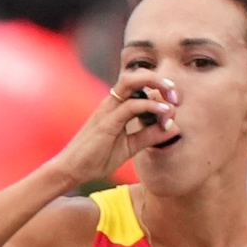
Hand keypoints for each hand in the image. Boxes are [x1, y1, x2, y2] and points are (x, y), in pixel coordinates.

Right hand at [48, 69, 174, 189]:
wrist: (71, 170)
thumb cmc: (96, 158)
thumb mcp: (130, 147)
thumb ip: (149, 136)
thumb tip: (173, 128)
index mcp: (116, 106)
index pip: (140, 85)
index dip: (160, 89)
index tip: (174, 104)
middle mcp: (112, 103)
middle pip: (136, 75)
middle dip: (159, 80)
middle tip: (175, 95)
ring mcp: (108, 110)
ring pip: (131, 81)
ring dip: (156, 84)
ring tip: (172, 98)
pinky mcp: (106, 122)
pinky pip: (130, 106)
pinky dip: (150, 106)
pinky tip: (164, 112)